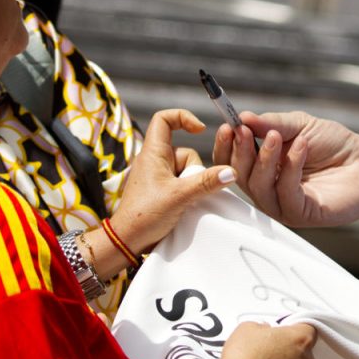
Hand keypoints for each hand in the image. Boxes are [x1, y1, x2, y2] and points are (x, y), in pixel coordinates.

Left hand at [110, 109, 236, 252]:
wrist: (127, 241)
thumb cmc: (145, 215)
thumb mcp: (179, 196)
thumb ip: (206, 182)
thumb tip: (231, 171)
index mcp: (152, 153)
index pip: (164, 119)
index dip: (183, 117)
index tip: (200, 130)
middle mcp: (154, 161)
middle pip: (184, 150)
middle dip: (194, 168)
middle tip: (189, 188)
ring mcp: (157, 176)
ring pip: (185, 170)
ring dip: (191, 183)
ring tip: (184, 201)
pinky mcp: (161, 191)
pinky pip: (182, 183)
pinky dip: (188, 192)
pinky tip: (185, 206)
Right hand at [211, 110, 358, 225]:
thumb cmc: (336, 146)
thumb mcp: (301, 126)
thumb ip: (272, 123)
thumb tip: (243, 118)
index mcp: (264, 169)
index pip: (233, 162)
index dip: (226, 146)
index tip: (227, 126)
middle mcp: (269, 189)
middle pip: (240, 177)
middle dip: (240, 152)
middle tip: (244, 131)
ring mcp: (283, 204)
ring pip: (259, 188)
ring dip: (264, 159)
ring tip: (277, 136)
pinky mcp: (302, 214)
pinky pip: (286, 195)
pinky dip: (290, 169)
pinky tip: (301, 147)